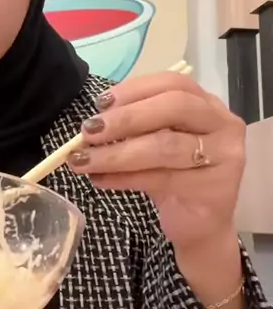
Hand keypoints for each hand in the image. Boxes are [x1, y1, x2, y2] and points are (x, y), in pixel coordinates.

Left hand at [68, 72, 245, 249]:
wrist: (200, 225)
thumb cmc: (175, 177)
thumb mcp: (156, 143)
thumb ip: (136, 127)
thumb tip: (93, 123)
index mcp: (207, 104)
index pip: (173, 83)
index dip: (135, 89)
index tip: (100, 104)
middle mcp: (223, 124)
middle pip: (174, 107)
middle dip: (126, 118)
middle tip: (88, 132)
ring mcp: (224, 156)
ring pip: (165, 146)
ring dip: (116, 153)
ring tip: (83, 160)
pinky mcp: (215, 189)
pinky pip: (161, 178)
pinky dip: (124, 178)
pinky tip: (100, 180)